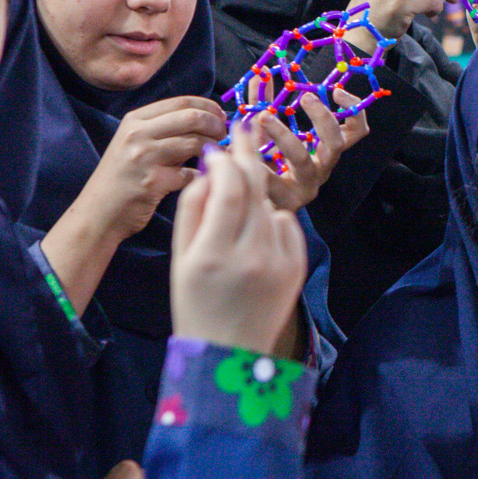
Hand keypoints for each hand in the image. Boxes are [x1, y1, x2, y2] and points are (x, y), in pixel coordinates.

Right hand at [83, 96, 226, 241]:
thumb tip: (208, 120)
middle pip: (192, 117)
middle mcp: (137, 134)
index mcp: (135, 120)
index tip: (222, 116)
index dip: (209, 107)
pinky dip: (202, 176)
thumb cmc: (123, 180)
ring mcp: (143, 157)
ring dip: (215, 150)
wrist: (98, 213)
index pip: (181, 101)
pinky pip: (191, 173)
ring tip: (221, 158)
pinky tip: (204, 179)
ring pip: (194, 143)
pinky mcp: (152, 182)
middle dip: (216, 125)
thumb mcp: (135, 144)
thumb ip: (165, 130)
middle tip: (225, 137)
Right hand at [169, 121, 308, 354]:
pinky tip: (255, 229)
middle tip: (244, 126)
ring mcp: (278, 263)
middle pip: (256, 190)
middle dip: (249, 154)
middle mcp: (251, 257)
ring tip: (240, 191)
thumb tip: (212, 169)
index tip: (219, 145)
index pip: (229, 189)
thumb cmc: (195, 303)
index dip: (226, 160)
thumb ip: (193, 209)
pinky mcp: (296, 269)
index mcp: (213, 254)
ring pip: (271, 205)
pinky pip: (286, 226)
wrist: (228, 352)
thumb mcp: (180, 258)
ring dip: (256, 192)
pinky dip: (271, 219)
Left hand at [250, 86, 368, 212]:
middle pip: (336, 143)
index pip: (356, 131)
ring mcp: (306, 186)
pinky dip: (255, 161)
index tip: (337, 92)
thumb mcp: (265, 131)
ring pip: (302, 159)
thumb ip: (263, 103)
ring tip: (261, 117)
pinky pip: (272, 179)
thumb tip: (260, 75)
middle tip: (305, 98)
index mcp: (325, 152)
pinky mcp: (285, 201)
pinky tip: (238, 150)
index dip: (353, 110)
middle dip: (323, 118)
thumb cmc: (265, 165)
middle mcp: (321, 169)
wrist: (252, 207)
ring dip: (282, 134)